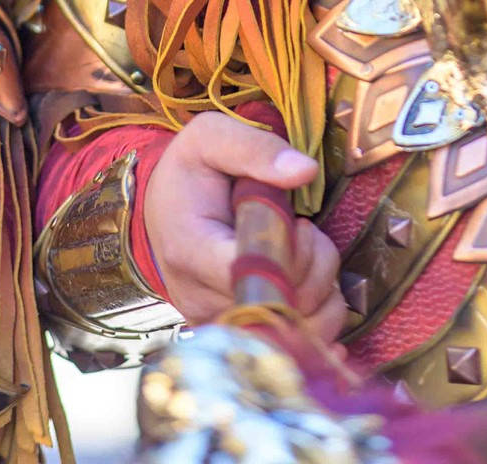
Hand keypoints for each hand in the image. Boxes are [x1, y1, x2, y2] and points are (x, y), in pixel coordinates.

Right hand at [142, 112, 344, 339]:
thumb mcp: (211, 138)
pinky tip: (317, 291)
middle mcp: (199, 298)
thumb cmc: (190, 173)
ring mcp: (215, 322)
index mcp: (191, 249)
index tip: (300, 224)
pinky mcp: (233, 335)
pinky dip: (316, 321)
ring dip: (322, 293)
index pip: (252, 274)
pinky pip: (287, 348)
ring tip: (306, 255)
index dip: (293, 253)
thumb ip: (256, 149)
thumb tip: (305, 170)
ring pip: (293, 332)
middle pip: (279, 307)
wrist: (164, 211)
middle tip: (306, 231)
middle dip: (315, 268)